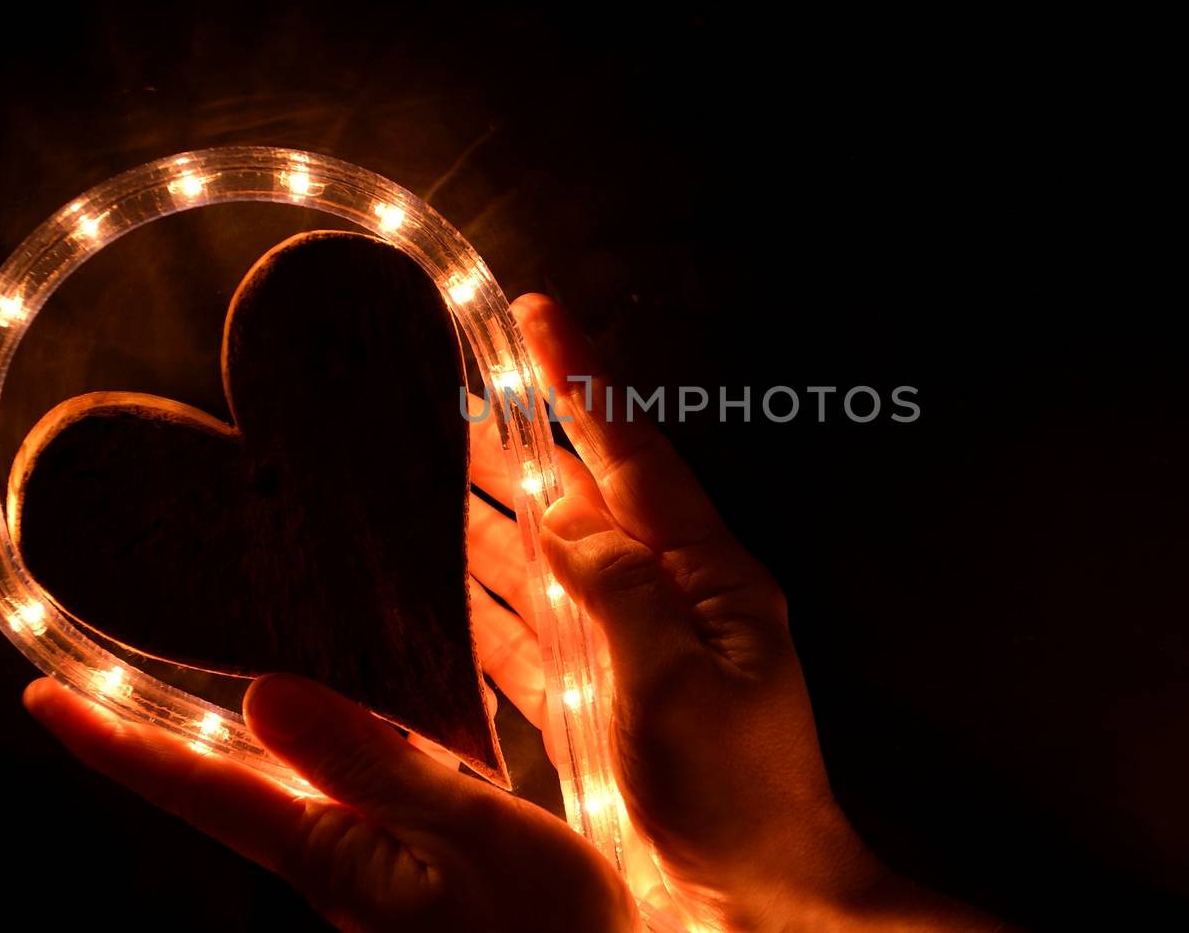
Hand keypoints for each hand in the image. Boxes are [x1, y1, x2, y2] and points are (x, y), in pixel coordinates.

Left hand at [22, 674, 634, 931]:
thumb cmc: (544, 927)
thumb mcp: (467, 830)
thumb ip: (370, 761)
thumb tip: (261, 697)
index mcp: (330, 856)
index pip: (201, 791)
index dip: (118, 745)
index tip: (43, 697)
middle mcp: (328, 867)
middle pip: (223, 789)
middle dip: (155, 736)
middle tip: (93, 679)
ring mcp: (360, 874)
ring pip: (281, 792)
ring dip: (239, 743)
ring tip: (203, 688)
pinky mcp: (396, 874)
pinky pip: (336, 802)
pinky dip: (323, 756)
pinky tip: (349, 737)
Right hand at [474, 294, 1000, 931]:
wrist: (755, 907)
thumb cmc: (741, 803)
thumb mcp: (681, 686)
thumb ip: (620, 590)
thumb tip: (566, 514)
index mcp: (713, 581)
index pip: (638, 458)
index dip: (584, 383)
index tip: (539, 316)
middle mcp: (673, 604)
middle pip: (586, 498)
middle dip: (525, 437)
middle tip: (462, 382)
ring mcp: (633, 654)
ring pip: (550, 561)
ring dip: (494, 513)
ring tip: (433, 466)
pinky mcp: (599, 706)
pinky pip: (532, 635)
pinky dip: (487, 605)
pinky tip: (444, 586)